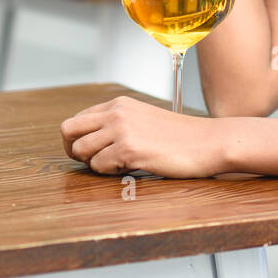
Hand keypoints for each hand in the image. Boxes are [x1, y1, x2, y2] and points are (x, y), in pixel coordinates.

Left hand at [61, 96, 226, 177]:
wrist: (209, 142)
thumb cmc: (182, 137)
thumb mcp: (144, 119)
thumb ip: (118, 124)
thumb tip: (89, 142)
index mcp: (119, 104)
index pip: (77, 119)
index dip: (79, 140)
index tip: (93, 152)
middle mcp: (117, 112)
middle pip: (68, 131)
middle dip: (74, 150)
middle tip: (93, 162)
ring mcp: (121, 129)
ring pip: (80, 151)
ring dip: (95, 164)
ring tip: (120, 165)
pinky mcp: (128, 149)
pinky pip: (99, 166)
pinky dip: (111, 173)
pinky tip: (133, 168)